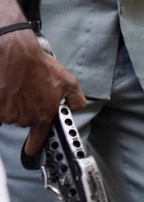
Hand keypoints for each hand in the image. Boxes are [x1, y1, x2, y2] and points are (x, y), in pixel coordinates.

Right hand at [0, 31, 85, 155]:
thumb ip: (75, 99)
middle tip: (29, 93)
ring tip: (18, 87)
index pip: (37, 140)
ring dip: (13, 104)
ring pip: (10, 114)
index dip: (34, 146)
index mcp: (43, 116)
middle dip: (26, 110)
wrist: (16, 52)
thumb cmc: (40, 66)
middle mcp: (24, 118)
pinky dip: (2, 101)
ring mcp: (7, 113)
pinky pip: (0, 108)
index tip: (32, 149)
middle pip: (23, 121)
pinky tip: (7, 88)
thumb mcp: (67, 81)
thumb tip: (78, 107)